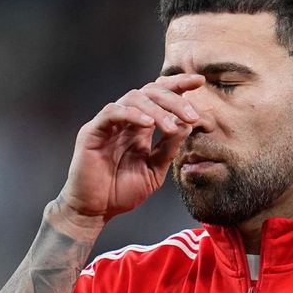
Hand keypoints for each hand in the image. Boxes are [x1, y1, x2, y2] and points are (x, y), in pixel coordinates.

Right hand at [54, 73, 204, 228]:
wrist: (96, 210)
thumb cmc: (122, 191)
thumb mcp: (154, 170)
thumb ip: (169, 149)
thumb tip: (188, 124)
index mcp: (141, 127)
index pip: (160, 96)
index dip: (178, 85)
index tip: (199, 82)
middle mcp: (126, 120)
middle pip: (150, 92)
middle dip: (174, 99)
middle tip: (191, 115)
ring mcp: (108, 123)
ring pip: (133, 98)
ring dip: (157, 109)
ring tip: (170, 127)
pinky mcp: (93, 131)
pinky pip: (112, 112)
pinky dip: (132, 114)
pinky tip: (148, 124)